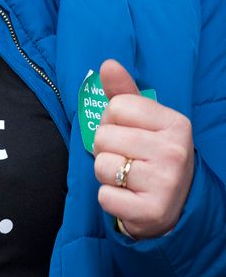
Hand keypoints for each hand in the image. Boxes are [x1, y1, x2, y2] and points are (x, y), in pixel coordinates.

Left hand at [93, 59, 193, 238]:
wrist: (175, 205)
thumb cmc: (152, 154)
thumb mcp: (144, 120)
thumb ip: (124, 91)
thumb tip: (108, 64)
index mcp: (175, 123)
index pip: (116, 106)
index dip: (112, 120)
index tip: (127, 132)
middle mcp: (174, 151)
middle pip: (104, 136)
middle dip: (106, 148)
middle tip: (126, 158)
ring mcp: (165, 183)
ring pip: (102, 165)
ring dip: (106, 173)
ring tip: (126, 177)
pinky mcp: (152, 212)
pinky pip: (105, 196)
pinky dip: (109, 198)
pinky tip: (128, 197)